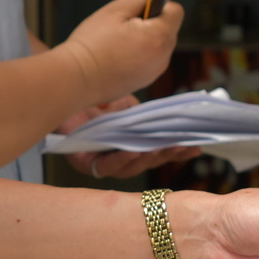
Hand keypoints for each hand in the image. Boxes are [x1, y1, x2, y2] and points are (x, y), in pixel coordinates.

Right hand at [60, 0, 182, 108]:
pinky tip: (116, 57)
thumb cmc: (92, 44)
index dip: (156, 5)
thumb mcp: (115, 10)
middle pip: (168, 28)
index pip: (175, 11)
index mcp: (158, 37)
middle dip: (150, 23)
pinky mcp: (145, 81)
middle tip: (121, 28)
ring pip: (158, 44)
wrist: (75, 80)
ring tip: (117, 44)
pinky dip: (139, 54)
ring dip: (144, 38)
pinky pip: (150, 59)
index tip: (135, 10)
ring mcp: (154, 72)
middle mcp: (162, 57)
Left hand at [60, 95, 203, 178]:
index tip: (197, 147)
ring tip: (163, 148)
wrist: (61, 91)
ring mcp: (99, 164)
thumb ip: (144, 118)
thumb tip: (165, 124)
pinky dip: (123, 159)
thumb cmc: (93, 101)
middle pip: (146, 164)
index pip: (156, 153)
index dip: (176, 152)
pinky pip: (106, 166)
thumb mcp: (127, 107)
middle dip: (167, 156)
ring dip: (148, 158)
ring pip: (129, 168)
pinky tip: (136, 151)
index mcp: (128, 146)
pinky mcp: (82, 163)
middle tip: (185, 147)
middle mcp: (114, 159)